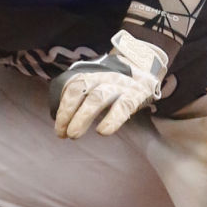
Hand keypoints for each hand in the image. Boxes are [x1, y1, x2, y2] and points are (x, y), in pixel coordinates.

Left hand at [48, 31, 167, 139]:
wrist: (147, 72)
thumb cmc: (116, 86)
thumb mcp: (98, 85)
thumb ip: (82, 97)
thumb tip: (63, 122)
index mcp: (92, 75)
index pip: (73, 87)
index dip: (63, 108)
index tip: (59, 129)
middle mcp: (103, 77)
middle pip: (82, 90)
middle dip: (68, 111)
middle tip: (63, 133)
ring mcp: (120, 85)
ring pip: (98, 96)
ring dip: (83, 116)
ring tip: (74, 134)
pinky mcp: (136, 95)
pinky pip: (123, 106)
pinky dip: (112, 119)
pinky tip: (102, 131)